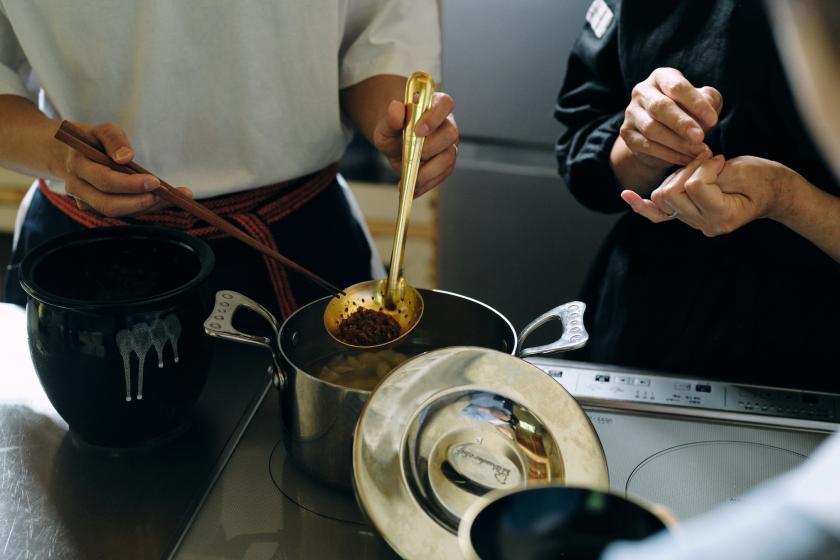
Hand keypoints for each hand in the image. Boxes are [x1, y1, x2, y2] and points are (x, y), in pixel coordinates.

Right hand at [62, 122, 191, 216]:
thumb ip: (114, 139)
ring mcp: (87, 202)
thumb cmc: (93, 140)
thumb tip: (126, 157)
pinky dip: (145, 207)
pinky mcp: (98, 209)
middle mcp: (78, 188)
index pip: (105, 180)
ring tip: (175, 197)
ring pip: (118, 212)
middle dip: (140, 202)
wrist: (73, 154)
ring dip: (147, 207)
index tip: (155, 181)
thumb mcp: (103, 130)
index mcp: (78, 166)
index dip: (130, 184)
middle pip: (109, 205)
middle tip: (167, 195)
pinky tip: (165, 199)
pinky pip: (123, 212)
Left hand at [372, 92, 458, 196]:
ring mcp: (448, 146)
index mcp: (435, 106)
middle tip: (413, 157)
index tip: (419, 130)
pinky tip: (413, 188)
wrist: (395, 143)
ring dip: (429, 172)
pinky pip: (441, 176)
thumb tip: (395, 108)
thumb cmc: (394, 129)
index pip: (445, 104)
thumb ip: (391, 117)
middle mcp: (446, 125)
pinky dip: (426, 184)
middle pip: (450, 134)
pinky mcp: (445, 164)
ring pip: (449, 159)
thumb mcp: (386, 124)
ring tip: (412, 180)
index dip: (435, 116)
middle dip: (431, 148)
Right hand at [620, 67, 722, 168]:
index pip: (677, 87)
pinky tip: (687, 159)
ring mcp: (631, 113)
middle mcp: (642, 91)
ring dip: (677, 142)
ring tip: (698, 151)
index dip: (696, 103)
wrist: (661, 134)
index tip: (713, 120)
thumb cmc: (687, 111)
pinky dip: (669, 155)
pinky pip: (647, 146)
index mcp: (661, 77)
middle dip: (681, 123)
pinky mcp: (627, 133)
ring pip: (652, 129)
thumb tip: (708, 110)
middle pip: (660, 107)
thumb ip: (709, 101)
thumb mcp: (703, 102)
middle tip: (700, 137)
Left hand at [621, 155, 793, 235]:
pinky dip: (643, 206)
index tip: (720, 161)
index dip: (704, 167)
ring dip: (677, 176)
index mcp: (722, 217)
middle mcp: (704, 225)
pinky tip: (627, 195)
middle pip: (671, 193)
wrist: (772, 191)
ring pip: (663, 196)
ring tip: (701, 170)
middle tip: (708, 162)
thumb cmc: (762, 178)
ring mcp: (694, 223)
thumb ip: (714, 174)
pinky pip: (659, 215)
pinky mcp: (688, 216)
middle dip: (686, 171)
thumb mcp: (744, 171)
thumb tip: (689, 176)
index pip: (693, 187)